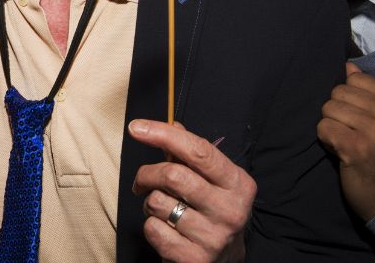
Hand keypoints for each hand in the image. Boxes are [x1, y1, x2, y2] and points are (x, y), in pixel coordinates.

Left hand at [129, 119, 254, 262]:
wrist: (224, 261)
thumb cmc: (212, 212)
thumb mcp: (212, 181)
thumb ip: (191, 154)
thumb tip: (173, 124)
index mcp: (238, 184)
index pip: (199, 151)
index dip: (164, 134)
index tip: (136, 127)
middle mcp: (230, 210)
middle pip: (173, 175)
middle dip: (147, 173)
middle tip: (142, 180)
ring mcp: (214, 237)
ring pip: (157, 202)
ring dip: (149, 203)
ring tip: (161, 209)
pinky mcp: (194, 258)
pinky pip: (152, 229)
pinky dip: (150, 226)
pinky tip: (166, 229)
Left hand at [317, 61, 374, 220]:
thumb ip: (370, 91)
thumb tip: (348, 65)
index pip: (354, 78)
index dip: (351, 99)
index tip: (364, 120)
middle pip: (338, 92)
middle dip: (338, 113)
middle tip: (354, 134)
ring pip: (328, 108)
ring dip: (332, 127)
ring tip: (349, 143)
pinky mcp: (356, 147)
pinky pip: (323, 128)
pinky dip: (327, 141)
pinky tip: (343, 153)